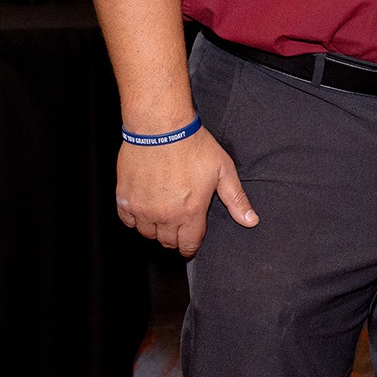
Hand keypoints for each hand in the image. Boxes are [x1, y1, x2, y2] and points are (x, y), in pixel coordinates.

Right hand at [114, 126, 257, 257]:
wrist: (160, 128)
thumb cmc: (193, 145)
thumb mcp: (223, 170)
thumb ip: (236, 199)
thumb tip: (251, 220)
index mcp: (191, 211)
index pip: (189, 244)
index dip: (191, 248)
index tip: (190, 246)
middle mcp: (165, 215)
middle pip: (167, 242)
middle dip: (175, 239)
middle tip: (178, 228)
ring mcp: (142, 208)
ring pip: (147, 233)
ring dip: (156, 229)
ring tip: (163, 217)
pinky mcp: (124, 198)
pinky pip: (127, 220)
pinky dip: (135, 219)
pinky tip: (144, 208)